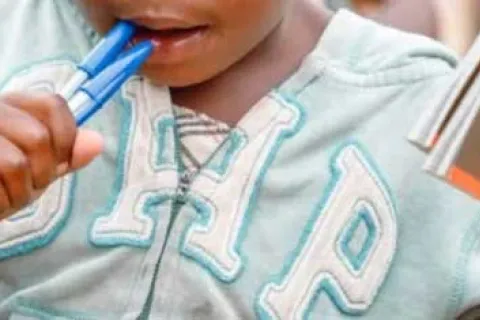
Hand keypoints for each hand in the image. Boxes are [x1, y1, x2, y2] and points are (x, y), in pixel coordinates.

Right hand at [0, 92, 103, 219]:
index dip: (67, 137)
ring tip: (7, 196)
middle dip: (43, 173)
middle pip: (39, 137)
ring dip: (20, 192)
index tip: (58, 161)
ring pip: (16, 163)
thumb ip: (64, 156)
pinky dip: (3, 201)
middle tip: (27, 186)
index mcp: (11, 106)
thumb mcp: (35, 169)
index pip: (54, 105)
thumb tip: (97, 141)